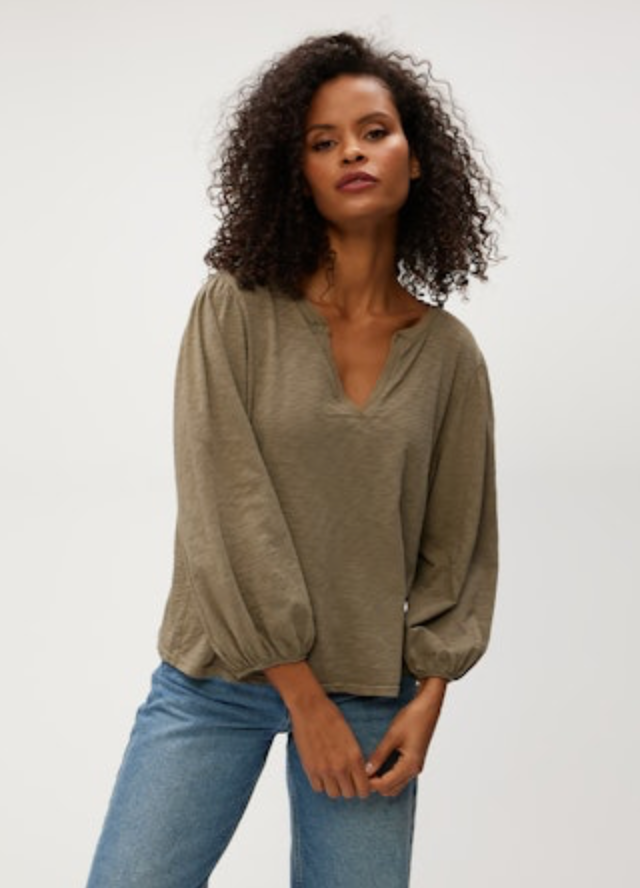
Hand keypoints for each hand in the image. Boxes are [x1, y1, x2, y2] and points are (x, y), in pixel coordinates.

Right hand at [289, 696, 370, 798]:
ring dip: (335, 787)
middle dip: (350, 788)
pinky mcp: (310, 769)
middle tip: (348, 779)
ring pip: (334, 794)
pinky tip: (323, 773)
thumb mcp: (351, 736)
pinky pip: (318, 788)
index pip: (364, 789)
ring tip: (334, 776)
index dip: (364, 789)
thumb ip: (355, 757)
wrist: (310, 708)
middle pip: (349, 794)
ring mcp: (324, 770)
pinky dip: (321, 783)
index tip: (361, 785)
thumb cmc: (331, 717)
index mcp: (354, 757)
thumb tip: (361, 772)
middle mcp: (340, 767)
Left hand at [366, 676, 446, 796]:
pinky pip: (399, 775)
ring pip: (396, 784)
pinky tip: (378, 764)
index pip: (386, 785)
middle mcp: (414, 770)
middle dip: (375, 784)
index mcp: (410, 765)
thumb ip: (379, 755)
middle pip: (391, 789)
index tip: (357, 775)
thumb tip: (366, 771)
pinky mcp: (414, 760)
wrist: (428, 708)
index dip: (370, 783)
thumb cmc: (412, 719)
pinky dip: (388, 774)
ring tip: (367, 768)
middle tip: (360, 772)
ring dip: (382, 781)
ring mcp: (415, 766)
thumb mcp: (392, 736)